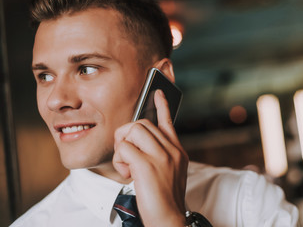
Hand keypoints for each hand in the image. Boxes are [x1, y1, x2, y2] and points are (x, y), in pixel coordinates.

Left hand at [113, 89, 188, 226]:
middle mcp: (171, 150)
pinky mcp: (147, 165)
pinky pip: (124, 149)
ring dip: (122, 146)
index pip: (168, 122)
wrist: (169, 218)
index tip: (158, 92)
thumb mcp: (169, 171)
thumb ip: (160, 154)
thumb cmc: (165, 197)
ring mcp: (161, 156)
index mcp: (177, 151)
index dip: (162, 105)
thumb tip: (140, 142)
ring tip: (127, 164)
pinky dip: (120, 161)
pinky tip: (128, 173)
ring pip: (132, 131)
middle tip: (125, 153)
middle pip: (142, 124)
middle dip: (126, 135)